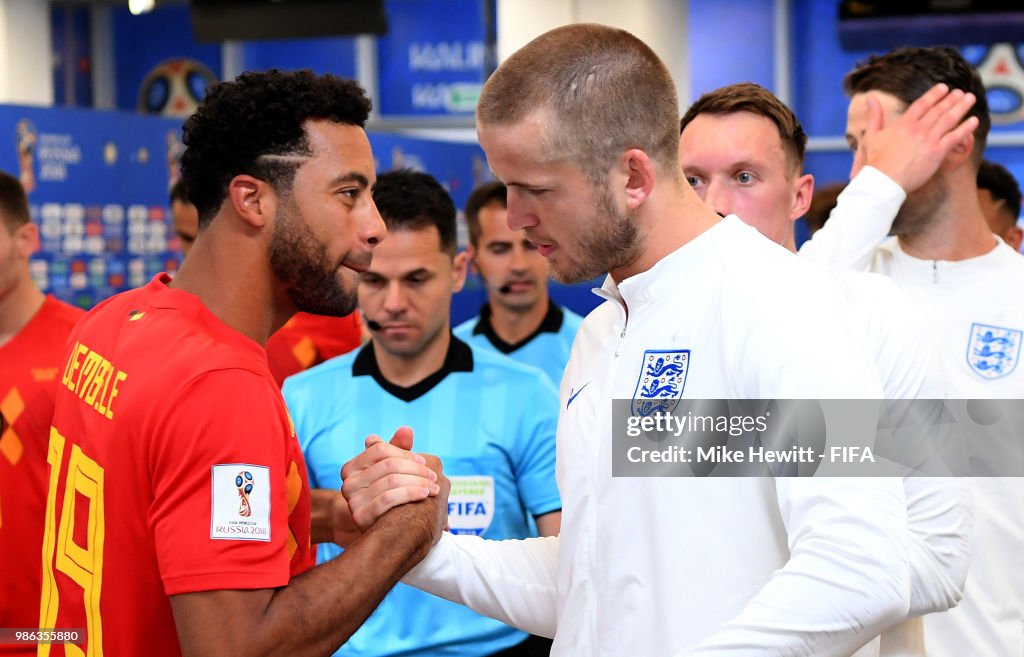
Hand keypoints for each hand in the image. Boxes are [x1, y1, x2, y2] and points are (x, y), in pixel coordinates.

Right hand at [341, 426, 440, 530]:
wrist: (380, 535)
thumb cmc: (390, 497)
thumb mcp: (391, 472)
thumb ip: (397, 450)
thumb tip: (407, 429)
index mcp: (352, 467)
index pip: (381, 449)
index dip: (405, 453)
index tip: (424, 462)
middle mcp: (348, 482)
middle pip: (389, 465)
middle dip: (416, 469)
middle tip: (434, 477)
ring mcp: (352, 500)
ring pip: (391, 480)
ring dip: (418, 482)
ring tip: (434, 488)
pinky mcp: (360, 516)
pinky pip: (389, 499)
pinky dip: (411, 493)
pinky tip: (425, 496)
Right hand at [857, 83, 978, 192]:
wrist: (883, 181)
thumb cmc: (875, 162)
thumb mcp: (871, 135)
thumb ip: (874, 115)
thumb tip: (870, 98)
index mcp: (903, 124)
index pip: (922, 104)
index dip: (934, 95)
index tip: (944, 88)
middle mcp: (918, 129)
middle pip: (938, 109)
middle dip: (951, 99)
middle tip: (961, 92)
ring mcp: (928, 140)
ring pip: (949, 119)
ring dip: (961, 107)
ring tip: (970, 99)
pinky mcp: (936, 152)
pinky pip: (955, 137)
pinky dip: (966, 128)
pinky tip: (974, 121)